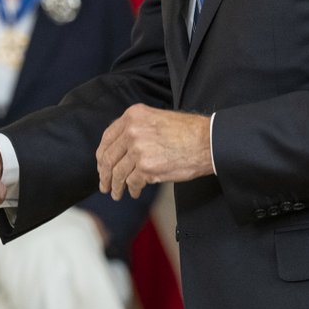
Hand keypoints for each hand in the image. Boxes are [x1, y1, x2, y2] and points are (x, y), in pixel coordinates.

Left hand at [96, 104, 213, 198]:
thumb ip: (136, 129)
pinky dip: (132, 189)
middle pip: (109, 157)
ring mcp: (138, 149)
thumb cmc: (186, 132)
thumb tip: (120, 151)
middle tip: (104, 185)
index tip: (101, 166)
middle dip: (104, 174)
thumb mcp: (155, 119)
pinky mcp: (146, 167)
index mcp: (132, 115)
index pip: (107, 138)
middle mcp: (132, 130)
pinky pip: (132, 182)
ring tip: (117, 193)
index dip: (102, 155)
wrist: (206, 141)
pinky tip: (134, 192)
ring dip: (116, 186)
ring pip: (118, 172)